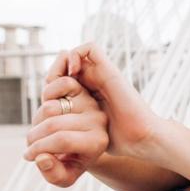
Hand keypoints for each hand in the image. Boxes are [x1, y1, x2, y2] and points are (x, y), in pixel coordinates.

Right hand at [25, 77, 108, 186]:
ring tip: (39, 131)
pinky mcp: (81, 90)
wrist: (80, 142)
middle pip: (53, 124)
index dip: (39, 148)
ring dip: (36, 120)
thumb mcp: (65, 176)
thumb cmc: (72, 160)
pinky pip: (58, 86)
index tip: (29, 156)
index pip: (62, 140)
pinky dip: (45, 96)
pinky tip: (44, 113)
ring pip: (50, 107)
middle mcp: (98, 121)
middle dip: (34, 137)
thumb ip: (54, 175)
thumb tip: (42, 159)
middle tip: (31, 145)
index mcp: (97, 142)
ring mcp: (89, 103)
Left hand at [45, 42, 159, 157]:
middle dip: (53, 75)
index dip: (51, 87)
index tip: (48, 103)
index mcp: (90, 98)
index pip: (63, 81)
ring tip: (60, 83)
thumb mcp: (88, 135)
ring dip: (62, 64)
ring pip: (74, 55)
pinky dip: (76, 54)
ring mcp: (103, 75)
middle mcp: (96, 83)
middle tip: (50, 93)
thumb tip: (55, 139)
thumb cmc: (119, 141)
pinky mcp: (110, 70)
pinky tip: (72, 73)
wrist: (140, 137)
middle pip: (66, 66)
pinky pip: (90, 49)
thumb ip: (74, 131)